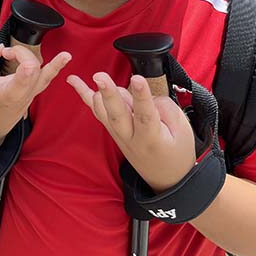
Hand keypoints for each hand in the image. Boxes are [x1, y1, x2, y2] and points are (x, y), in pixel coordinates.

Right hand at [0, 39, 70, 156]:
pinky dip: (54, 68)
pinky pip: (45, 79)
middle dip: (17, 53)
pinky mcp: (33, 92)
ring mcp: (24, 96)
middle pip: (23, 71)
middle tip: (4, 53)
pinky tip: (65, 58)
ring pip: (40, 79)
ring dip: (52, 66)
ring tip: (65, 56)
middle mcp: (8, 95)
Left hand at [68, 71, 195, 192]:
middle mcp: (130, 137)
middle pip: (117, 115)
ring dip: (101, 93)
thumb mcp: (182, 131)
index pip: (146, 115)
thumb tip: (145, 92)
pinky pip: (96, 111)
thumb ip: (165, 108)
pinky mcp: (111, 130)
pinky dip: (83, 94)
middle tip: (100, 76)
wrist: (165, 179)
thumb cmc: (176, 153)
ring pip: (104, 112)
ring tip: (100, 77)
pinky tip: (72, 80)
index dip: (141, 96)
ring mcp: (117, 135)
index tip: (137, 78)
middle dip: (109, 94)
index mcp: (151, 138)